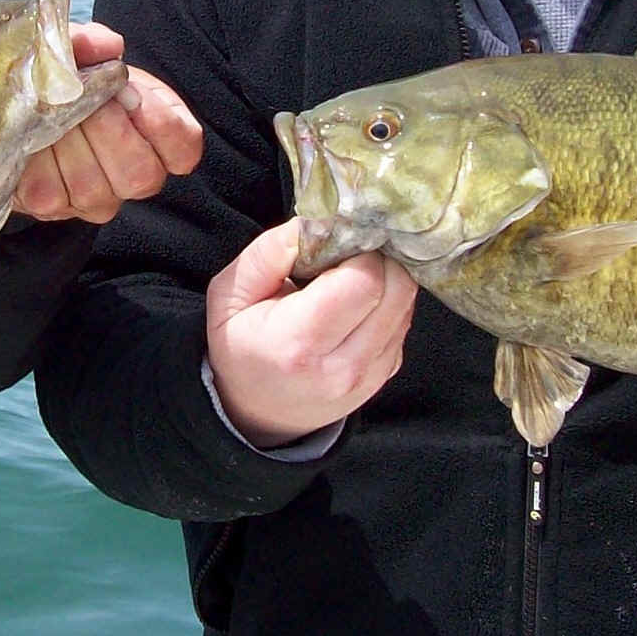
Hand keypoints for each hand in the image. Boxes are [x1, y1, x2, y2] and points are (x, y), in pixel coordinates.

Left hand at [13, 23, 202, 223]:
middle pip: (141, 174)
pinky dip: (36, 161)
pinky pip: (52, 194)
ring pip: (94, 189)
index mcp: (160, 131)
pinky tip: (31, 139)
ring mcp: (99, 197)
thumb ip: (92, 41)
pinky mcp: (54, 206)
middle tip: (82, 101)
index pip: (184, 146)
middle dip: (105, 129)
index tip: (128, 92)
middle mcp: (138, 174)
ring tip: (51, 118)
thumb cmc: (65, 76)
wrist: (15, 100)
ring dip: (66, 144)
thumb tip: (107, 47)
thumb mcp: (79, 49)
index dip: (159, 122)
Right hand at [205, 219, 416, 448]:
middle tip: (345, 256)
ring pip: (406, 302)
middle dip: (376, 259)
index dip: (355, 250)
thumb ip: (269, 253)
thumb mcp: (229, 295)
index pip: (364, 280)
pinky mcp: (387, 373)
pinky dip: (387, 300)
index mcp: (300, 343)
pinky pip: (404, 319)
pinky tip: (356, 303)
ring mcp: (371, 375)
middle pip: (396, 288)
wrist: (259, 412)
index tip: (333, 244)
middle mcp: (344, 365)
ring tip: (348, 279)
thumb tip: (319, 223)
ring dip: (385, 278)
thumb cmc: (242, 346)